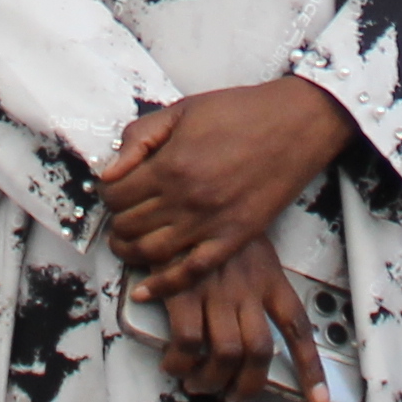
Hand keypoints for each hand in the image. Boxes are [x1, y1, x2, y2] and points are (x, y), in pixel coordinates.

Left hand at [98, 79, 356, 300]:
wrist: (294, 125)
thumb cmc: (240, 112)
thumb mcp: (182, 111)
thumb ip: (139, 138)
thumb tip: (109, 171)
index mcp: (170, 165)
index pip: (116, 193)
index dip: (107, 193)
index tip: (113, 188)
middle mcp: (186, 199)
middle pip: (128, 225)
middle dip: (116, 221)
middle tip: (120, 215)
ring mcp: (210, 223)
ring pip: (151, 252)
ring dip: (129, 252)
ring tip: (125, 244)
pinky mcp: (233, 239)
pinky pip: (191, 272)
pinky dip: (163, 285)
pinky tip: (145, 291)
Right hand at [151, 235, 330, 401]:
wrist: (177, 197)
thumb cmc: (209, 221)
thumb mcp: (246, 242)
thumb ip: (253, 278)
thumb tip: (250, 320)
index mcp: (268, 276)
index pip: (297, 327)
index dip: (310, 368)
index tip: (318, 399)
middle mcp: (247, 287)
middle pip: (259, 351)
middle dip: (248, 386)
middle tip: (234, 396)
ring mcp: (216, 290)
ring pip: (226, 354)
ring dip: (211, 380)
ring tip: (199, 384)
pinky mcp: (183, 291)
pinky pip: (187, 342)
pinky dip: (180, 362)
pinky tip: (173, 363)